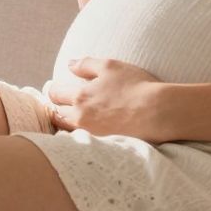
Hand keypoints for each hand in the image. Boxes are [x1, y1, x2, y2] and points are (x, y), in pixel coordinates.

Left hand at [45, 57, 172, 143]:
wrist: (156, 112)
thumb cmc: (135, 85)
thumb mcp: (109, 66)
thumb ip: (86, 64)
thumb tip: (68, 64)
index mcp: (80, 97)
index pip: (54, 94)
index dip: (54, 89)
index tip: (57, 88)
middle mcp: (80, 117)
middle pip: (56, 114)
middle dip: (56, 106)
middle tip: (60, 103)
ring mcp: (90, 134)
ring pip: (66, 129)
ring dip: (65, 121)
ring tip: (72, 115)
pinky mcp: (101, 145)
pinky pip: (81, 140)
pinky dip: (79, 133)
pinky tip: (87, 128)